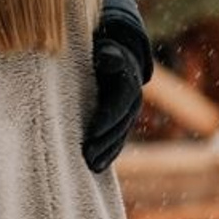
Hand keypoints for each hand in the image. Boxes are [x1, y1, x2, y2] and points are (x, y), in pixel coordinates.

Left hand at [83, 37, 143, 172]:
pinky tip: (95, 168)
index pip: (118, 106)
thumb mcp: (105, 49)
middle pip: (119, 127)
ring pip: (119, 138)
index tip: (90, 134)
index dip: (105, 121)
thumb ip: (107, 54)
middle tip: (86, 155)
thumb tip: (107, 56)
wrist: (112, 57)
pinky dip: (108, 155)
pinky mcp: (120, 125)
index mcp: (127, 85)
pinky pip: (117, 142)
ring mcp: (127, 116)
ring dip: (106, 154)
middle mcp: (132, 103)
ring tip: (91, 166)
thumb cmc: (102, 53)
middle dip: (104, 142)